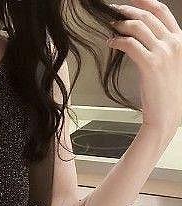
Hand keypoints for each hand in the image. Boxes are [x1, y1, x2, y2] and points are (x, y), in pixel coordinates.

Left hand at [107, 0, 181, 136]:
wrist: (166, 114)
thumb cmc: (165, 93)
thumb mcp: (169, 64)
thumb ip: (160, 48)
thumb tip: (140, 38)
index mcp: (180, 40)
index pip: (162, 11)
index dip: (144, 2)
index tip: (130, 1)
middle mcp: (174, 42)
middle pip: (148, 15)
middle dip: (128, 10)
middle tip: (113, 10)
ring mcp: (163, 52)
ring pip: (138, 26)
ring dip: (121, 23)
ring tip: (110, 26)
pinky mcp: (151, 64)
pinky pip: (130, 43)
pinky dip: (117, 40)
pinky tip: (110, 42)